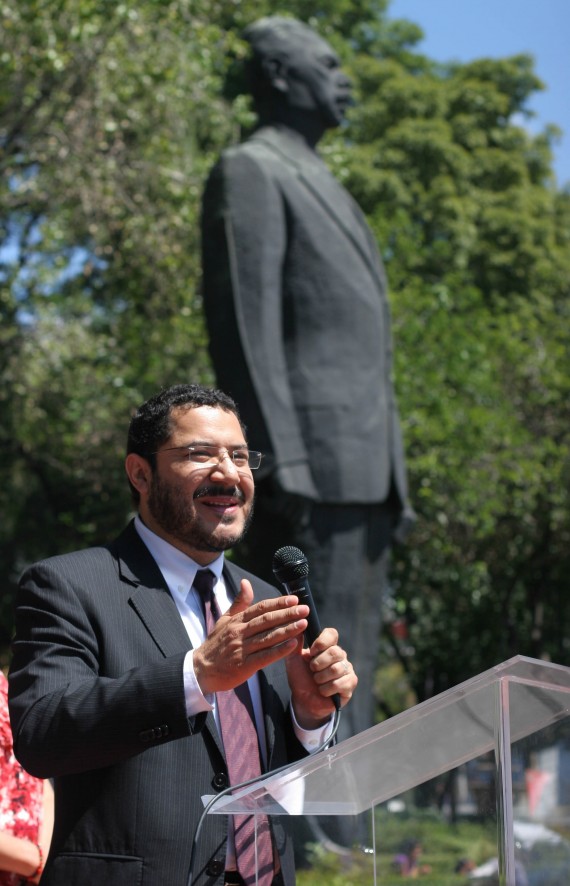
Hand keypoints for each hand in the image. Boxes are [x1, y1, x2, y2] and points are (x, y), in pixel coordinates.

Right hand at [193, 579, 309, 694]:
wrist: (201, 670)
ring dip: (288, 630)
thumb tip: (246, 582)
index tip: (294, 599)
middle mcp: (239, 633)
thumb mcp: (224, 620)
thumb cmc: (215, 644)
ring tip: (303, 624)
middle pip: (267, 620)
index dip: (278, 603)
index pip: (260, 608)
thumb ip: (239, 603)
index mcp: (237, 621)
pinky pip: (265, 656)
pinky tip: (293, 645)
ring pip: (268, 637)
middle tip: (304, 609)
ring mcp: (241, 649)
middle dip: (288, 614)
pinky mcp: (244, 666)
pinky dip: (279, 650)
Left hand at [285, 628, 357, 728]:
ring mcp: (347, 669)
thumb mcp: (293, 659)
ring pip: (336, 669)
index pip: (332, 634)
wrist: (303, 700)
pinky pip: (341, 683)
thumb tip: (298, 624)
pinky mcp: (350, 684)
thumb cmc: (299, 677)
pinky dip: (327, 689)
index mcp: (327, 646)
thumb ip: (295, 643)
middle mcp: (340, 655)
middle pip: (334, 652)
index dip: (322, 641)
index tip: (311, 651)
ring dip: (320, 678)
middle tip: (312, 670)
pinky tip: (323, 690)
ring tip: (316, 681)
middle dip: (318, 663)